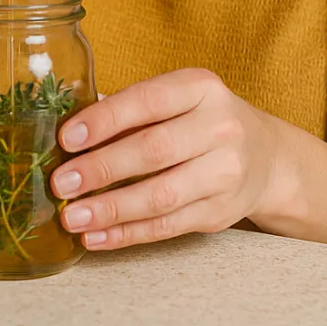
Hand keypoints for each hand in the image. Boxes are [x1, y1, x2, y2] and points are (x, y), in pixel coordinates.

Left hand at [49, 68, 283, 250]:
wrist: (264, 157)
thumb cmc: (200, 121)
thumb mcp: (176, 99)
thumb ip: (128, 110)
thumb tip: (67, 132)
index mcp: (202, 88)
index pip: (149, 101)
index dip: (106, 120)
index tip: (67, 138)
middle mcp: (220, 127)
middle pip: (154, 150)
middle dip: (102, 168)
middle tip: (61, 183)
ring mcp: (225, 173)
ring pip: (161, 196)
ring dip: (111, 209)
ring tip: (72, 217)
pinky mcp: (220, 212)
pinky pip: (167, 227)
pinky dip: (127, 234)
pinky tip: (96, 236)